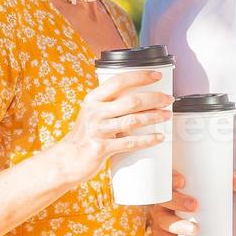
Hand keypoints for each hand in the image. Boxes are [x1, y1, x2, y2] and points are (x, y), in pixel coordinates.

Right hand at [52, 69, 171, 184]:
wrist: (67, 159)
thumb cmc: (83, 136)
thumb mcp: (91, 113)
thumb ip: (108, 104)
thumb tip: (137, 97)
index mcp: (92, 99)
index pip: (118, 81)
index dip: (140, 76)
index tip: (156, 75)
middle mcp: (95, 112)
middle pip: (131, 101)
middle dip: (154, 98)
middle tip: (168, 99)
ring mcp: (98, 130)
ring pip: (133, 120)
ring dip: (154, 117)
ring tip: (167, 115)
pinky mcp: (102, 148)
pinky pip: (130, 142)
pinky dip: (147, 140)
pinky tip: (158, 137)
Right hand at [149, 169, 235, 235]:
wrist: (190, 208)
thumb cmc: (198, 191)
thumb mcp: (211, 184)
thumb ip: (225, 181)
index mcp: (167, 185)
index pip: (163, 179)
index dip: (169, 179)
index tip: (182, 181)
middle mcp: (160, 202)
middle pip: (162, 201)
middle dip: (176, 202)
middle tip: (194, 205)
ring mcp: (160, 219)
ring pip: (163, 223)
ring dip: (178, 227)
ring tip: (196, 230)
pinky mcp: (165, 234)